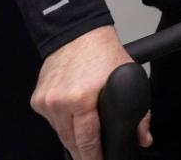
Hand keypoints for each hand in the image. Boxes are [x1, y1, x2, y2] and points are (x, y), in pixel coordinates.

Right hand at [31, 25, 151, 159]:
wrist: (77, 33)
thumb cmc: (102, 52)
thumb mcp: (128, 77)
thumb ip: (139, 113)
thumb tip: (143, 138)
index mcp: (81, 98)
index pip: (86, 141)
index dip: (94, 157)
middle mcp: (59, 101)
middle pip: (71, 142)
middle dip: (83, 153)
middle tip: (93, 157)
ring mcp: (46, 101)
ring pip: (60, 134)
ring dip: (72, 139)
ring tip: (85, 140)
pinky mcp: (37, 99)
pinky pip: (52, 122)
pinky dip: (62, 124)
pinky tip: (73, 118)